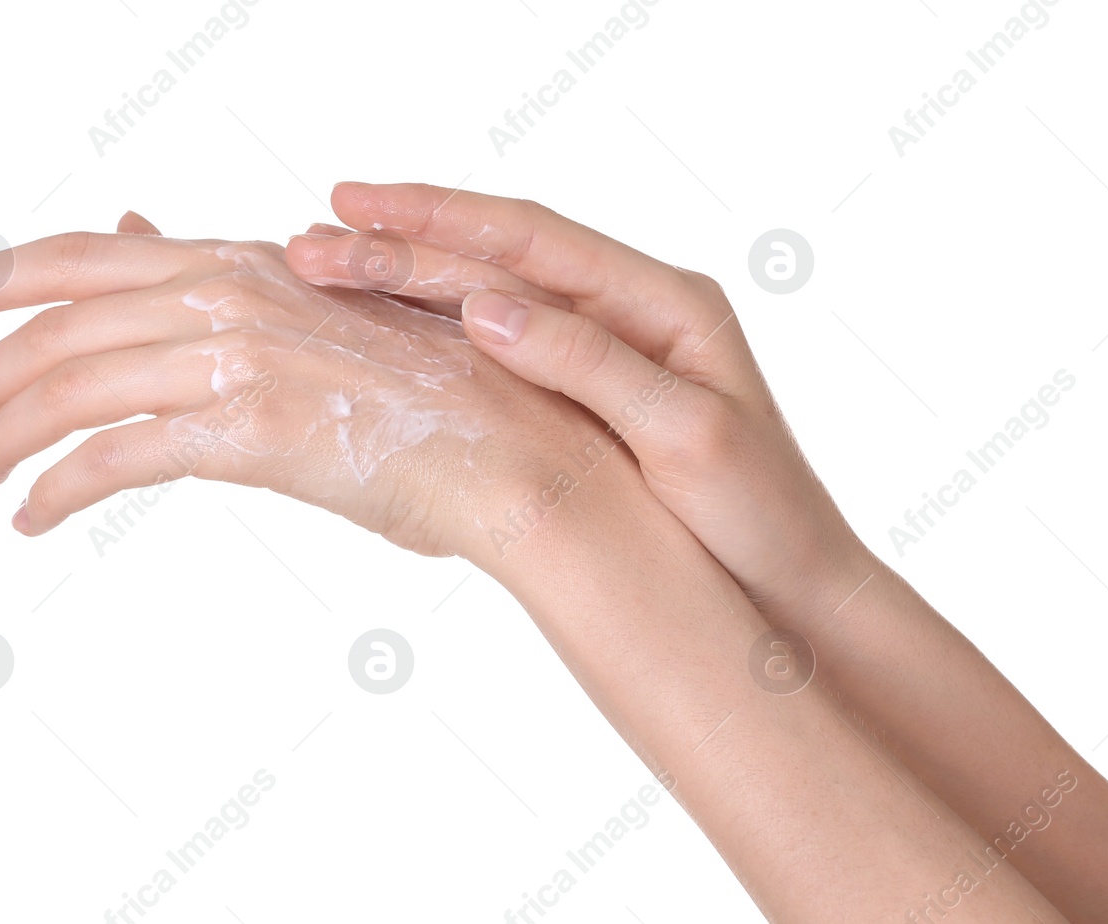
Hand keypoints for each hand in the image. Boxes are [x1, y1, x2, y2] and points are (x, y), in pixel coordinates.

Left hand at [0, 212, 612, 562]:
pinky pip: (115, 456)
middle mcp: (236, 292)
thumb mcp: (325, 317)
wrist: (520, 453)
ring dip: (3, 437)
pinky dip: (55, 488)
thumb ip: (224, 278)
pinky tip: (33, 516)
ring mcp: (243, 357)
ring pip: (70, 388)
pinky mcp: (252, 430)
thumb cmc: (441, 399)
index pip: (82, 254)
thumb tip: (141, 228)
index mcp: (249, 260)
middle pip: (55, 322)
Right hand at [284, 183, 857, 609]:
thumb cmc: (759, 515)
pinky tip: (387, 329)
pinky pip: (505, 351)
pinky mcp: (592, 397)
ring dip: (413, 284)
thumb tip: (486, 307)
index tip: (360, 207)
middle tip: (312, 239)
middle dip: (406, 246)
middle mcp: (635, 310)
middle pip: (504, 260)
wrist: (795, 587)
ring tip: (327, 268)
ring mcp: (611, 351)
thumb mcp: (686, 436)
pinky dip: (442, 334)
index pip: (537, 240)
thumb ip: (590, 365)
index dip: (444, 220)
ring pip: (495, 300)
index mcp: (667, 302)